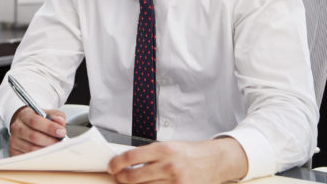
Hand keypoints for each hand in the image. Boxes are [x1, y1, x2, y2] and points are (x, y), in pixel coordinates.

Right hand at [8, 106, 66, 155]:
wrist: (27, 125)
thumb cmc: (39, 120)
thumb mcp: (49, 113)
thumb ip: (56, 116)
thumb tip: (60, 121)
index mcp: (24, 115)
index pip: (35, 121)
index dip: (49, 127)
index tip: (61, 132)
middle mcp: (17, 127)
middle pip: (34, 136)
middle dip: (51, 141)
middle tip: (61, 142)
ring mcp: (14, 140)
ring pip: (31, 149)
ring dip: (46, 150)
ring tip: (56, 148)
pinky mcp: (14, 151)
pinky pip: (28, 157)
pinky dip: (40, 157)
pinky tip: (47, 153)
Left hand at [108, 137, 247, 183]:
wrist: (214, 161)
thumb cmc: (189, 153)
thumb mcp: (167, 146)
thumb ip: (148, 155)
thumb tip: (126, 162)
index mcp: (164, 149)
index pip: (131, 157)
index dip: (116, 163)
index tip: (112, 166)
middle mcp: (169, 166)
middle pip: (133, 177)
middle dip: (121, 178)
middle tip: (117, 176)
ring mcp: (175, 181)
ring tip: (130, 182)